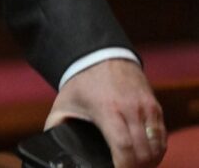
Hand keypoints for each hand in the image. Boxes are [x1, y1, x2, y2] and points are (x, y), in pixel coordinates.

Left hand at [45, 59, 165, 167]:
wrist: (102, 55)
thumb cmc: (81, 83)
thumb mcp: (64, 103)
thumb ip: (56, 125)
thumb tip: (49, 143)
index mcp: (107, 110)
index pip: (124, 147)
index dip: (124, 166)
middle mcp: (131, 109)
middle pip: (143, 152)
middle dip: (136, 167)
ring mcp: (146, 108)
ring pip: (157, 147)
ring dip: (149, 162)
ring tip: (134, 166)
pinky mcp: (155, 107)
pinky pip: (162, 137)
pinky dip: (156, 150)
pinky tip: (145, 157)